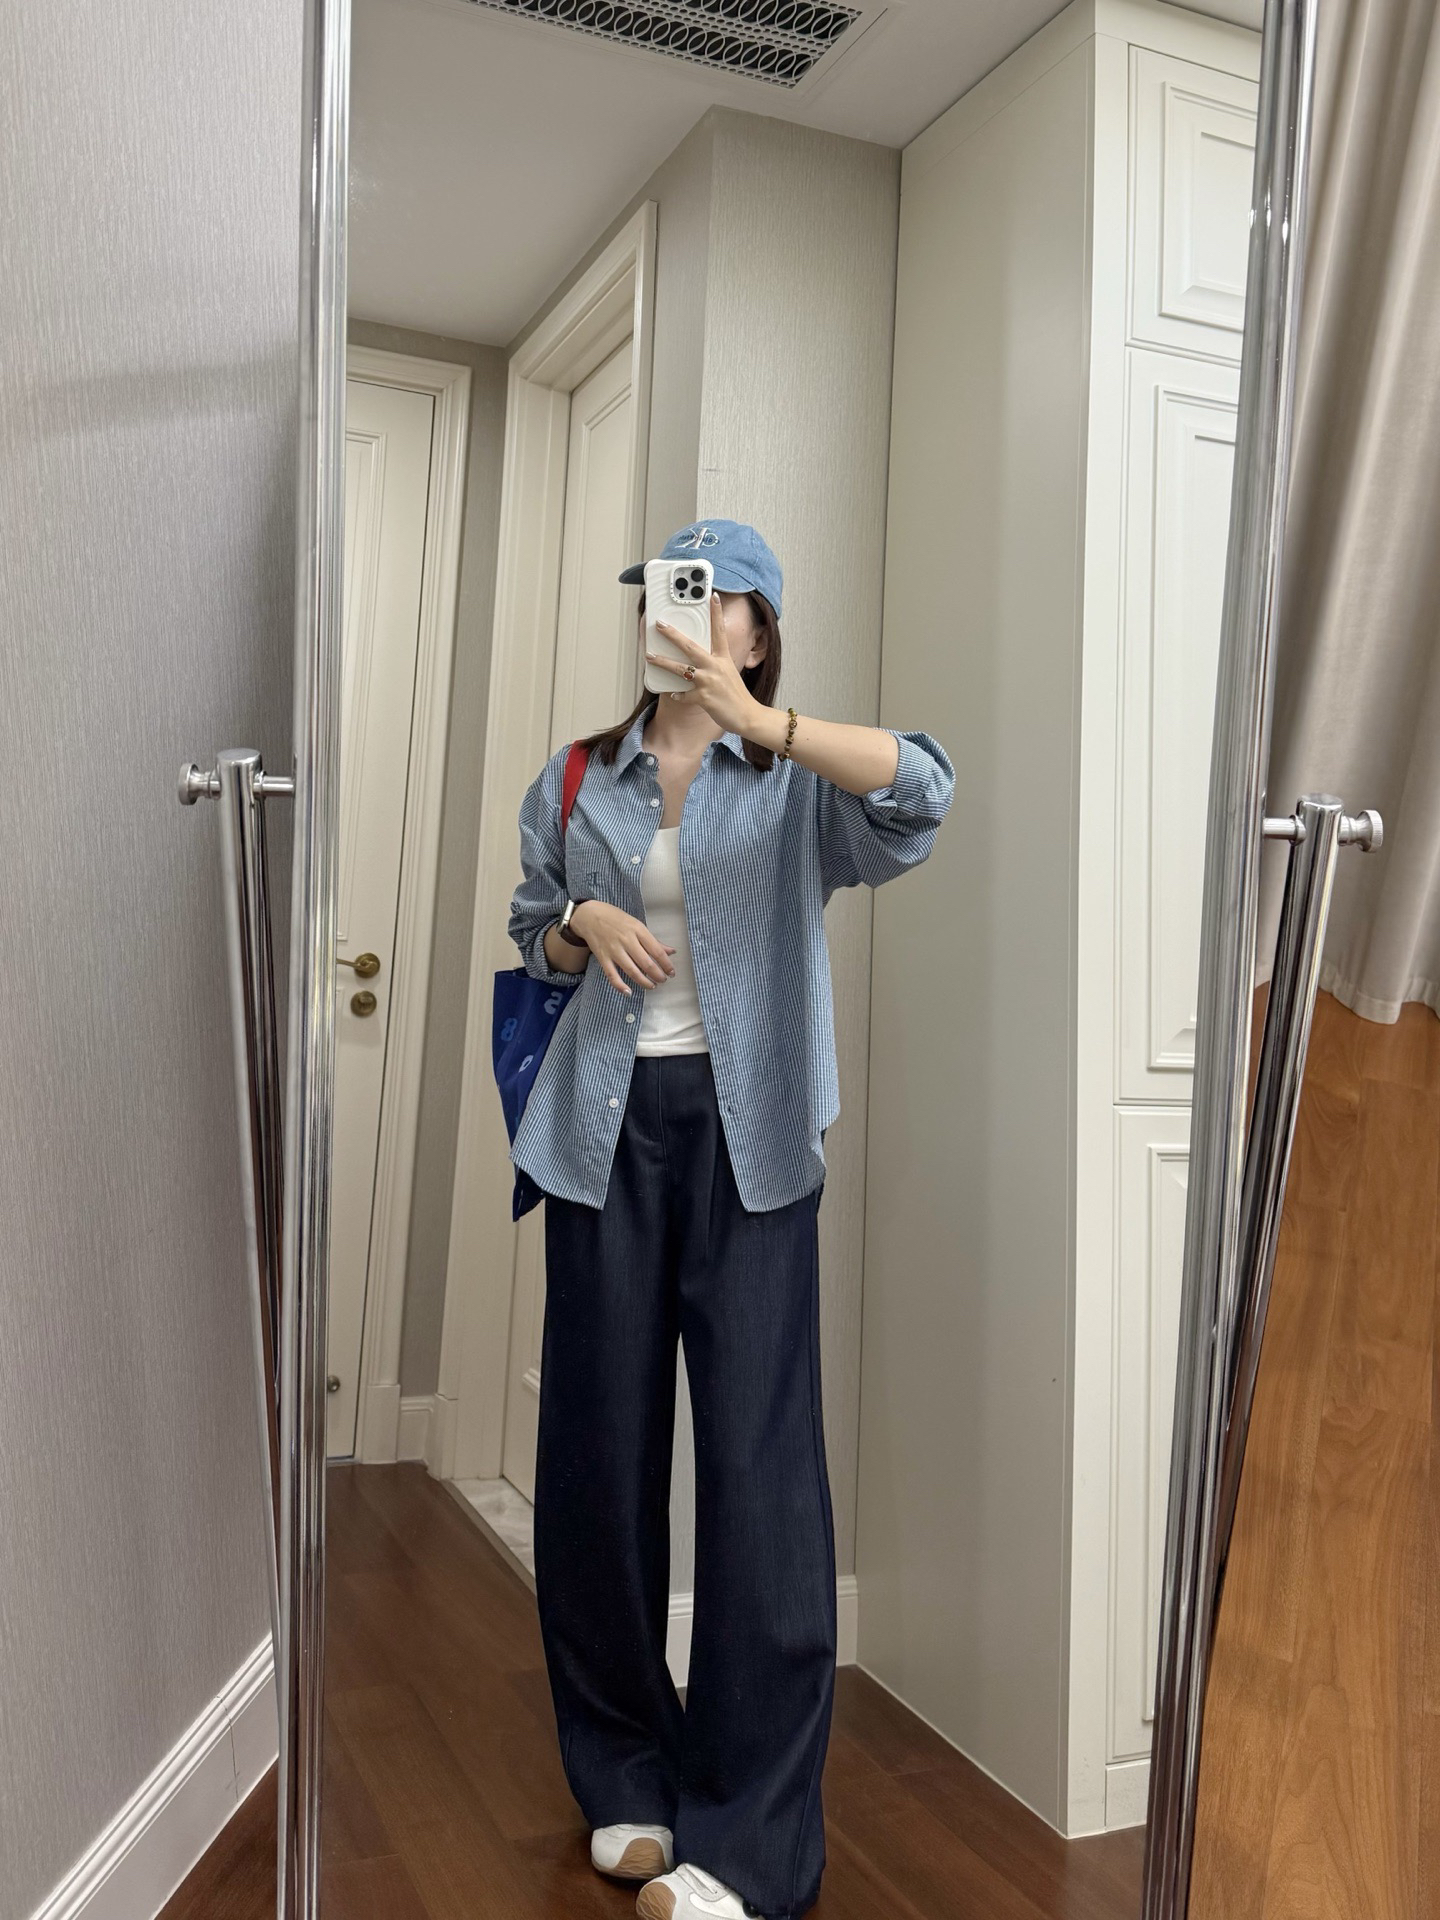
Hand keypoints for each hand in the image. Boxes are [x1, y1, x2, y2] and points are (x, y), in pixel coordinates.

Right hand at [569, 900, 675, 994]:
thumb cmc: (615, 918)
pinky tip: (629, 992)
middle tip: (663, 980)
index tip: (671, 973)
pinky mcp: (603, 958)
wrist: (589, 916)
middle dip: (657, 975)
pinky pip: (612, 975)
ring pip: (632, 971)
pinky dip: (620, 986)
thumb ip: (653, 940)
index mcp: (638, 930)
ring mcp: (614, 950)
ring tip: (652, 986)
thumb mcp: (637, 924)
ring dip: (644, 982)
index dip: (666, 964)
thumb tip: (671, 951)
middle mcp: (627, 940)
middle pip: (646, 963)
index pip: (657, 951)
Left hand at [646, 593, 762, 735]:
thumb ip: (715, 665)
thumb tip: (696, 662)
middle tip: (660, 624)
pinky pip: (684, 695)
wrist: (747, 716)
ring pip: (680, 669)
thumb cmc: (736, 696)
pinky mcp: (704, 698)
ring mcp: (709, 682)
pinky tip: (674, 694)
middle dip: (673, 634)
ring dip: (663, 662)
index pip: (719, 630)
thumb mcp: (729, 673)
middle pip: (690, 646)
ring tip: (649, 656)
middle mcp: (715, 666)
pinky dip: (678, 695)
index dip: (716, 612)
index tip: (713, 596)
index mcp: (723, 658)